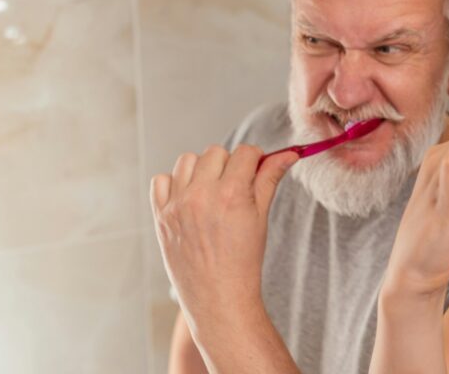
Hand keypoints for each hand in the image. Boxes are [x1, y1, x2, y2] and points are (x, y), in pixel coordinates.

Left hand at [149, 145, 298, 334]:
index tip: (256, 169)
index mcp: (231, 194)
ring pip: (187, 160)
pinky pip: (160, 180)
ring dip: (201, 169)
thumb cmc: (243, 260)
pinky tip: (188, 199)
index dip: (254, 158)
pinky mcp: (161, 216)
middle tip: (234, 187)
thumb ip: (270, 179)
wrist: (218, 297)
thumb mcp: (261, 217)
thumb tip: (288, 154)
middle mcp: (201, 195)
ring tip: (210, 191)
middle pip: (216, 152)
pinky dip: (173, 184)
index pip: (245, 152)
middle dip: (228, 164)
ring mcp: (177, 205)